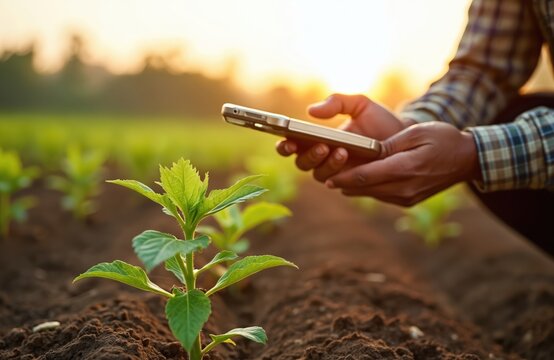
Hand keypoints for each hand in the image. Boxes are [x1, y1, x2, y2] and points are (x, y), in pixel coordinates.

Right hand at [276, 94, 410, 181]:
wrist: (405, 138)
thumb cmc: (379, 121)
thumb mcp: (360, 104)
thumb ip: (337, 103)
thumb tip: (311, 111)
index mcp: (316, 139)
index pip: (292, 145)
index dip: (285, 146)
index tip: (288, 140)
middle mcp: (322, 157)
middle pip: (302, 163)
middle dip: (308, 156)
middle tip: (322, 146)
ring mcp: (336, 172)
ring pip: (319, 175)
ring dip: (327, 164)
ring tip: (341, 151)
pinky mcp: (350, 183)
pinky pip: (339, 184)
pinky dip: (341, 175)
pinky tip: (349, 163)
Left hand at [325, 122, 480, 206]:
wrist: (467, 159)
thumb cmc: (442, 139)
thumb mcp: (416, 134)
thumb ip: (389, 145)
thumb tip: (367, 152)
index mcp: (405, 169)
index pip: (365, 176)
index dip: (343, 177)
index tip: (326, 177)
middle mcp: (404, 188)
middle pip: (364, 188)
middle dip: (343, 183)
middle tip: (325, 177)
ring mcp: (406, 197)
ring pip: (370, 194)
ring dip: (354, 187)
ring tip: (337, 178)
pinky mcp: (408, 201)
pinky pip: (381, 195)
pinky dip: (368, 188)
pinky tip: (358, 179)